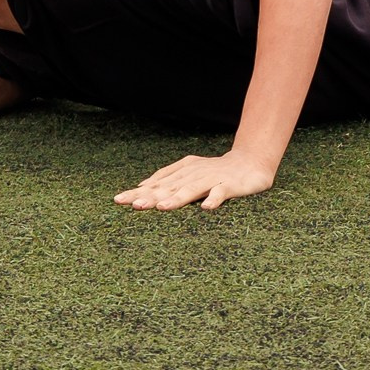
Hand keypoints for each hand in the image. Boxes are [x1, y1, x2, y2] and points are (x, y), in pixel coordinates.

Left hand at [114, 150, 276, 211]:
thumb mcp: (189, 173)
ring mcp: (211, 179)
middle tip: (132, 205)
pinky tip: (206, 208)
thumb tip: (140, 187)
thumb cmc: (216, 171)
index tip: (118, 201)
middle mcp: (193, 175)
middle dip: (151, 196)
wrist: (251, 161)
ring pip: (192, 189)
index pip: (156, 184)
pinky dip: (214, 199)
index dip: (138, 192)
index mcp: (182, 174)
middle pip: (169, 187)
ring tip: (163, 207)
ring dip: (178, 198)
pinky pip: (221, 193)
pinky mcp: (230, 185)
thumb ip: (167, 178)